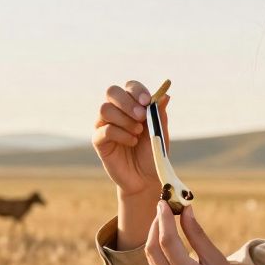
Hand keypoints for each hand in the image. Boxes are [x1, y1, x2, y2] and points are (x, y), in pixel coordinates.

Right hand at [91, 81, 170, 198]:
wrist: (146, 178)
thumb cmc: (153, 153)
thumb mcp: (160, 132)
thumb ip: (160, 114)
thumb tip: (165, 95)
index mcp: (132, 105)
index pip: (129, 86)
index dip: (137, 91)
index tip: (147, 102)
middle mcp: (116, 112)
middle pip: (112, 92)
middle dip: (127, 102)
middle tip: (141, 116)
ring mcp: (105, 125)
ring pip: (105, 109)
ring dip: (124, 119)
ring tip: (137, 133)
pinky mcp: (99, 141)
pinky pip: (105, 130)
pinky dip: (121, 135)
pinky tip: (131, 142)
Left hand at [145, 201, 264, 264]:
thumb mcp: (217, 260)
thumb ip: (197, 235)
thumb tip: (186, 210)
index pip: (167, 240)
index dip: (163, 219)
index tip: (164, 202)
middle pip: (152, 250)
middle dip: (155, 227)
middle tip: (162, 210)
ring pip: (152, 261)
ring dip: (155, 240)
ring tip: (165, 223)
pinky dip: (159, 256)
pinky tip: (169, 245)